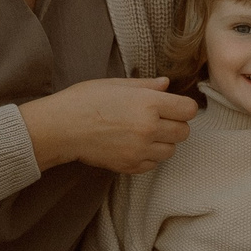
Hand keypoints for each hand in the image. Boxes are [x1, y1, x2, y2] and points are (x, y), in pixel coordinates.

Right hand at [20, 77, 197, 173]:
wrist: (61, 127)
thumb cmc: (85, 100)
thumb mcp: (117, 84)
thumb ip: (146, 85)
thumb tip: (166, 85)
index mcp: (149, 103)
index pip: (189, 110)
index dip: (183, 107)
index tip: (173, 106)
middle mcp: (149, 128)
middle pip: (184, 132)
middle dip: (175, 125)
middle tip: (158, 120)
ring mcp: (140, 150)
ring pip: (171, 151)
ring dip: (163, 143)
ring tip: (144, 133)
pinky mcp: (130, 166)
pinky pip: (153, 164)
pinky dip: (149, 157)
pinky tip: (134, 145)